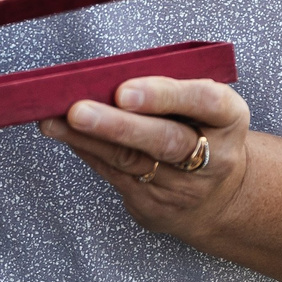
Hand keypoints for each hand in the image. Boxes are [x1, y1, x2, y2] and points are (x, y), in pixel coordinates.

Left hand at [42, 76, 250, 240]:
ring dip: (87, 138)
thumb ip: (169, 86)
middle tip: (77, 111)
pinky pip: (115, 175)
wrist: (219, 196)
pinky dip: (87, 151)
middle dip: (116, 125)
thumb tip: (105, 74)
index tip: (124, 91)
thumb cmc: (201, 130)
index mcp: (228, 118)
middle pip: (164, 140)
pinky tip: (63, 135)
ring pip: (130, 161)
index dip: (164, 95)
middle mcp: (213, 157)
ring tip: (53, 121)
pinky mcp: (155, 207)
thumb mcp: (204, 105)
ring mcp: (184, 187)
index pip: (204, 101)